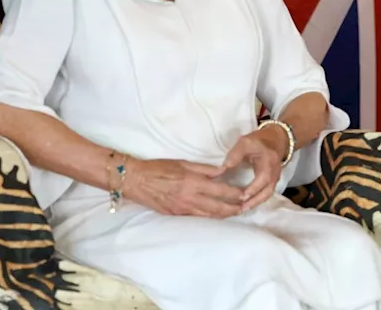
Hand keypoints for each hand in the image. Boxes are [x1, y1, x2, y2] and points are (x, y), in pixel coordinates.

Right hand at [122, 158, 244, 217]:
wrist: (135, 180)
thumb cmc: (158, 168)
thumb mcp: (183, 163)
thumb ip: (205, 169)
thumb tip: (223, 171)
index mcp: (193, 182)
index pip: (221, 190)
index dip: (235, 194)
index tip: (246, 193)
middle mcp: (190, 198)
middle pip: (218, 208)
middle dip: (234, 209)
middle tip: (245, 208)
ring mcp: (182, 209)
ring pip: (208, 216)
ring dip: (223, 215)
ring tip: (234, 213)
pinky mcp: (175, 215)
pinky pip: (196, 217)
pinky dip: (208, 217)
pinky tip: (215, 215)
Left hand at [222, 126, 286, 211]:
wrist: (275, 139)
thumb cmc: (258, 141)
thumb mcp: (246, 142)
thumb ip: (235, 154)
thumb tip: (225, 167)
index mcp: (269, 162)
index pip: (263, 179)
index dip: (253, 189)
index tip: (241, 196)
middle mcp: (275, 172)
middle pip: (268, 191)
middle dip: (255, 201)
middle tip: (241, 208)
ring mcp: (275, 177)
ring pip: (268, 194)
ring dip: (256, 202)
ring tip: (242, 209)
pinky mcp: (273, 180)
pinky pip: (267, 193)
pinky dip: (258, 199)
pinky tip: (248, 204)